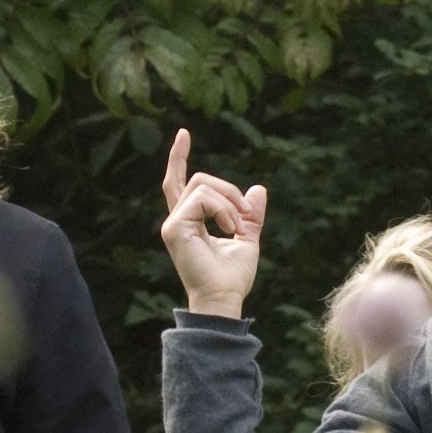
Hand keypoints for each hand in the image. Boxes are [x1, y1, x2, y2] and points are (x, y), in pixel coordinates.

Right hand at [157, 128, 268, 319]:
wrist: (225, 298)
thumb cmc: (233, 277)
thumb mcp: (247, 239)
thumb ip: (250, 215)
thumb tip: (258, 189)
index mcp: (189, 222)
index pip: (178, 183)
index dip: (178, 158)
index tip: (183, 134)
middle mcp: (177, 220)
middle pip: (199, 179)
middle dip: (229, 190)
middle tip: (245, 216)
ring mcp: (173, 223)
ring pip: (202, 185)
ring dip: (229, 202)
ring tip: (238, 228)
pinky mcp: (175, 228)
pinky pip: (203, 198)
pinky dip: (224, 210)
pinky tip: (230, 229)